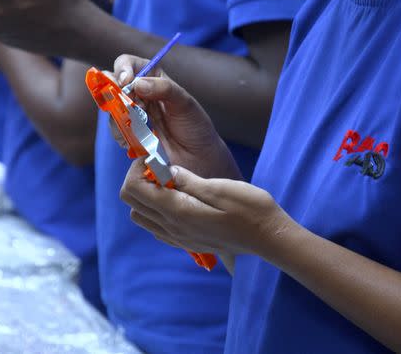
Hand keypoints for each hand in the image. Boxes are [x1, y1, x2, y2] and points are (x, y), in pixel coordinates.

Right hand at [112, 54, 241, 180]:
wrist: (199, 158)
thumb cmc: (196, 127)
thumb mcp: (185, 103)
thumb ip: (164, 89)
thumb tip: (137, 84)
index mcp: (154, 78)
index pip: (129, 64)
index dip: (123, 69)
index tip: (126, 82)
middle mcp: (140, 94)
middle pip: (113, 84)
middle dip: (116, 93)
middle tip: (130, 106)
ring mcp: (133, 114)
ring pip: (112, 107)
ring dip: (120, 115)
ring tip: (139, 125)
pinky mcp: (130, 133)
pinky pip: (116, 129)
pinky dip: (121, 133)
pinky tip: (135, 139)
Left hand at [121, 163, 296, 256]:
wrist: (268, 237)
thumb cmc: (250, 210)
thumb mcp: (219, 187)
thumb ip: (188, 180)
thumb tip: (165, 170)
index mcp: (177, 211)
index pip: (133, 189)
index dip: (137, 169)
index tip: (155, 158)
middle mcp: (172, 227)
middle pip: (132, 203)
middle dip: (138, 180)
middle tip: (160, 167)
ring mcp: (178, 238)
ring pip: (141, 216)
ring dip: (147, 196)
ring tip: (170, 183)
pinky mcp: (186, 242)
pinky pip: (156, 227)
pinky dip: (157, 210)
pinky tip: (179, 199)